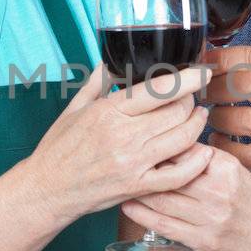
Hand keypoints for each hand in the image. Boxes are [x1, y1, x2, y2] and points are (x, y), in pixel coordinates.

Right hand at [22, 64, 212, 225]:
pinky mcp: (137, 187)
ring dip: (197, 126)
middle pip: (177, 112)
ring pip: (182, 139)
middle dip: (191, 101)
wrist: (47, 188)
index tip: (202, 71)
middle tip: (193, 98)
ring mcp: (132, 163)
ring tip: (198, 118)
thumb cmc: (57, 149)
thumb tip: (110, 62)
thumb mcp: (73, 108)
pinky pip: (177, 175)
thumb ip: (96, 83)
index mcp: (108, 111)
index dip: (188, 78)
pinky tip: (203, 153)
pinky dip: (196, 163)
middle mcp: (123, 135)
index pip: (159, 88)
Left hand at [121, 146, 250, 250]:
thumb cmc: (245, 195)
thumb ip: (201, 155)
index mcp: (226, 168)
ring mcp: (210, 219)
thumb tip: (164, 136)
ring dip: (138, 190)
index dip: (159, 146)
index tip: (139, 139)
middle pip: (170, 176)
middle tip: (122, 158)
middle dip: (144, 167)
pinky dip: (141, 214)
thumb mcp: (231, 167)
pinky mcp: (202, 240)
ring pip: (162, 200)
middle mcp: (219, 193)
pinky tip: (127, 204)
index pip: (184, 151)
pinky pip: (163, 225)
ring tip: (120, 179)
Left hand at [204, 44, 250, 181]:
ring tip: (214, 118)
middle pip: (243, 85)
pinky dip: (228, 148)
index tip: (202, 67)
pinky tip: (221, 142)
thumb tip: (213, 57)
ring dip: (218, 120)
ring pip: (242, 120)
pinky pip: (250, 154)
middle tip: (203, 95)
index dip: (218, 62)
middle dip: (213, 90)